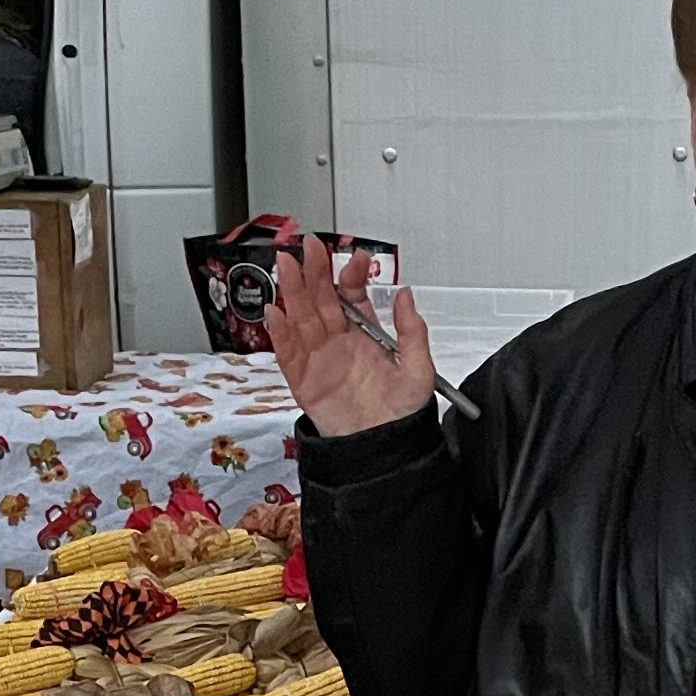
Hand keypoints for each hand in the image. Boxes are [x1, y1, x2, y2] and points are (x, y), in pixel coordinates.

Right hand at [262, 237, 435, 436]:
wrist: (385, 449)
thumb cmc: (402, 414)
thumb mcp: (418, 368)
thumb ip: (413, 331)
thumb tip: (406, 294)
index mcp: (365, 336)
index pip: (352, 296)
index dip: (351, 276)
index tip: (356, 259)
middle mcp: (339, 343)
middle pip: (321, 300)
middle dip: (315, 272)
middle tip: (309, 246)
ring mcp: (319, 359)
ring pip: (301, 318)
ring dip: (293, 291)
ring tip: (286, 266)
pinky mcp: (303, 380)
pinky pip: (287, 352)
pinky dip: (280, 332)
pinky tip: (276, 311)